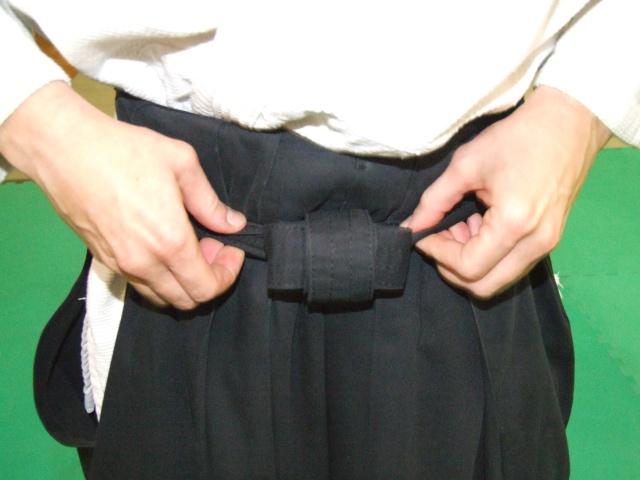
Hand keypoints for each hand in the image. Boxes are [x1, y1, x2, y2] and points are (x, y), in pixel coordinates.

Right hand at [0, 81, 245, 309]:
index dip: (227, 275)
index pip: (207, 288)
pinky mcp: (103, 259)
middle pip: (187, 300)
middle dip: (209, 279)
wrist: (64, 148)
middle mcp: (144, 262)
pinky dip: (159, 277)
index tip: (231, 250)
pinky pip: (139, 284)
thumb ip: (210, 202)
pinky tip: (162, 246)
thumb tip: (233, 224)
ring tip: (188, 246)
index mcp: (170, 242)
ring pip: (161, 297)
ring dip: (183, 281)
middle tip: (212, 246)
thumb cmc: (124, 150)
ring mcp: (120, 264)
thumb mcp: (182, 163)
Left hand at [404, 86, 610, 297]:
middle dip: (452, 268)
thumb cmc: (516, 137)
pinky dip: (489, 257)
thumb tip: (411, 227)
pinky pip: (513, 266)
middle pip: (484, 286)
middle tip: (439, 237)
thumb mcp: (465, 165)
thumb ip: (434, 201)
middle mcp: (535, 244)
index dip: (437, 254)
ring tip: (460, 226)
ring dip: (471, 263)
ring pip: (498, 280)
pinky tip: (479, 226)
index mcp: (514, 224)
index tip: (423, 235)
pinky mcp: (550, 240)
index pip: (467, 266)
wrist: (567, 123)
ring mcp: (547, 245)